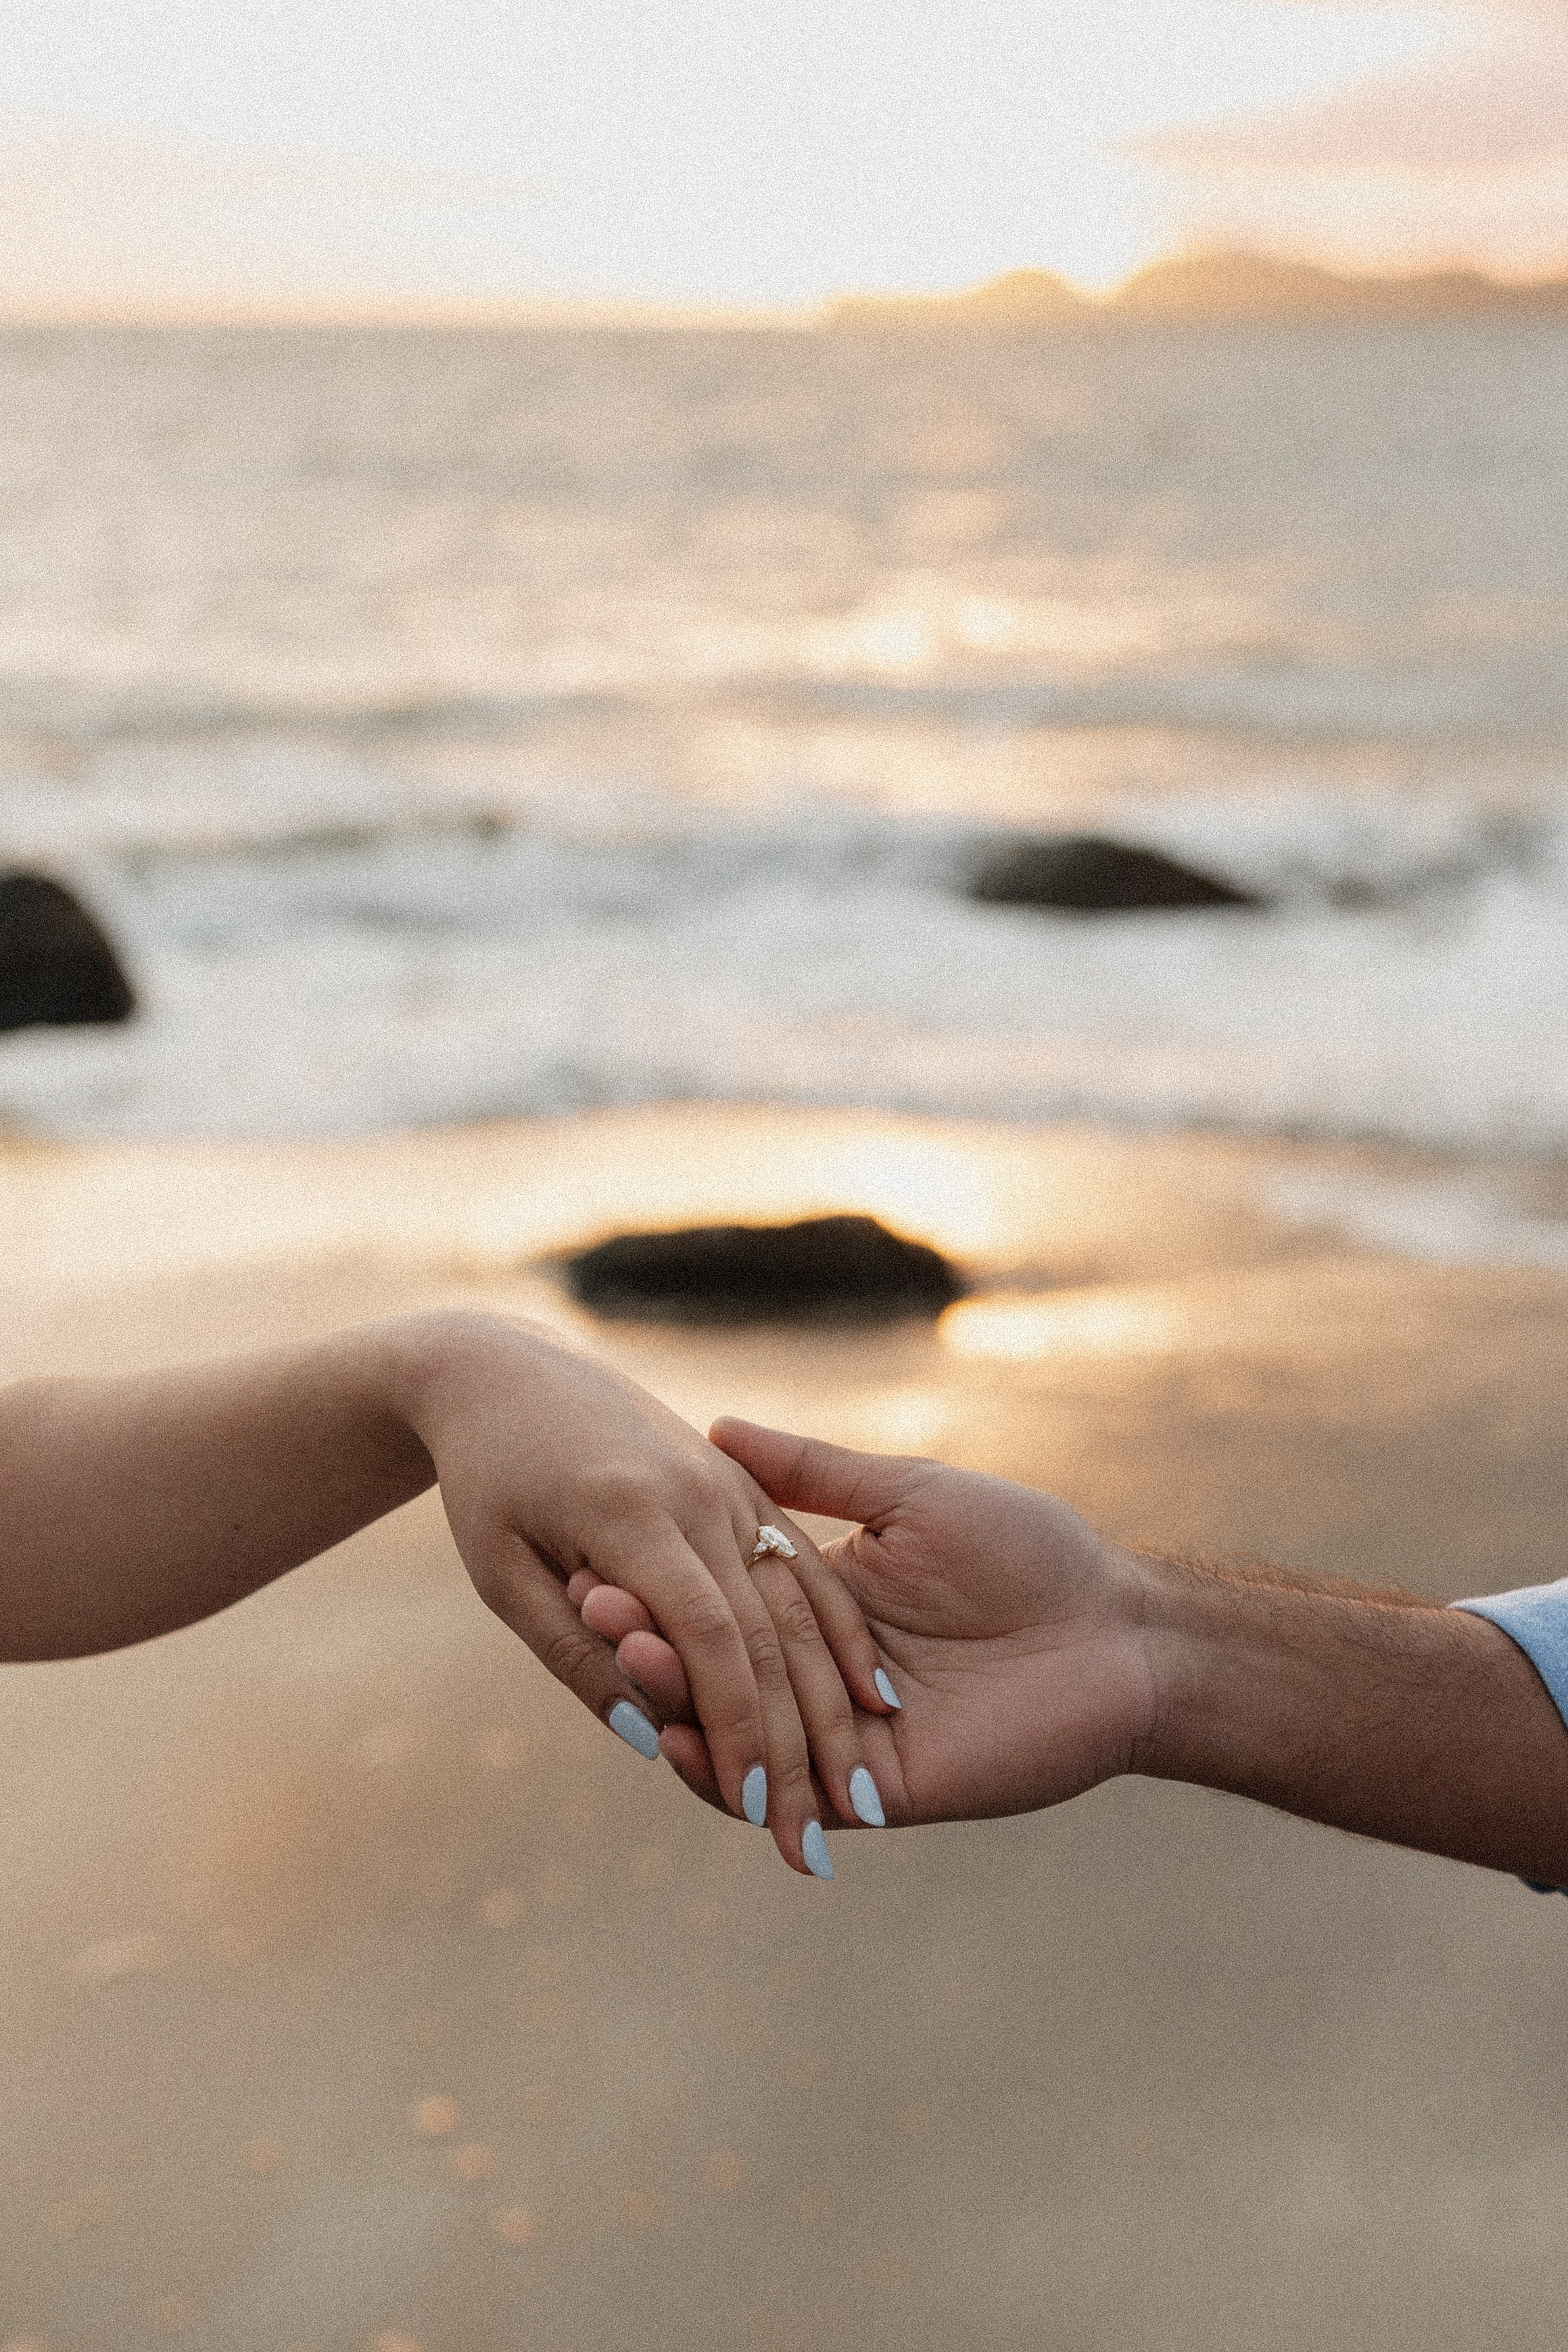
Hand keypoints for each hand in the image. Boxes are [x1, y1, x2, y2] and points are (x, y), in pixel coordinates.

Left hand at [399, 1321, 895, 1873]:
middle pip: (770, 1631)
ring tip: (865, 1789)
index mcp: (632, 1511)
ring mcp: (730, 1482)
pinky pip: (806, 1565)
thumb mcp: (501, 1572)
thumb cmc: (486, 1481)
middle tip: (818, 1836)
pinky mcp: (743, 1481)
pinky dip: (843, 1635)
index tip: (758, 1808)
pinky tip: (873, 1698)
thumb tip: (649, 1740)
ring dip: (839, 1700)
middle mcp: (699, 1492)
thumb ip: (572, 1654)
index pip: (708, 1637)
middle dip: (799, 1742)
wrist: (505, 1368)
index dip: (738, 1726)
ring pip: (803, 1602)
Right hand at [574, 1416, 1160, 1830]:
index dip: (659, 1583)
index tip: (598, 1550)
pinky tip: (679, 1736)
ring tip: (623, 1656)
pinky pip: (790, 1791)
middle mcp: (822, 1675)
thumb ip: (815, 1471)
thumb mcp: (907, 1493)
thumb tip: (718, 1425)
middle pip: (714, 1670)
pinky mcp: (880, 1791)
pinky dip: (729, 1770)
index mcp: (822, 1602)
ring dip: (673, 1700)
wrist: (1117, 1629)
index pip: (718, 1602)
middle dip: (648, 1642)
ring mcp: (846, 1739)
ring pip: (737, 1734)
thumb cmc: (1027, 1547)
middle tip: (591, 1606)